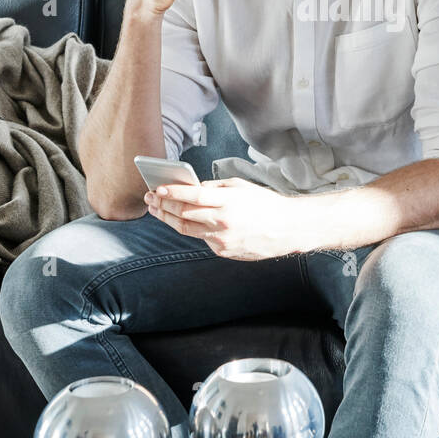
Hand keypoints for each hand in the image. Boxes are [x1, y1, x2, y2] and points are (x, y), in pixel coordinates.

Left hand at [144, 177, 307, 259]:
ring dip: (169, 219)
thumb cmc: (266, 203)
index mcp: (228, 202)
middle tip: (151, 198)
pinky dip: (192, 229)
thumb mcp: (241, 186)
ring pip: (186, 230)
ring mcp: (222, 240)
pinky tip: (184, 221)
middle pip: (184, 215)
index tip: (157, 189)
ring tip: (157, 210)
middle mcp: (222, 222)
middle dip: (164, 206)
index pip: (192, 197)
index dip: (172, 193)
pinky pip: (202, 239)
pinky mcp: (224, 251)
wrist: (287, 229)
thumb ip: (215, 188)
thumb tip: (193, 189)